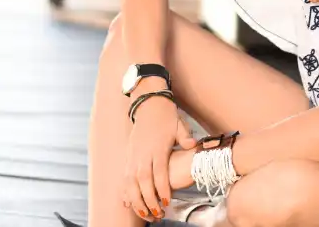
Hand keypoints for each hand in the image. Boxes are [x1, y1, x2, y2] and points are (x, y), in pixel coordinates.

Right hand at [123, 94, 195, 220]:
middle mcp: (142, 154)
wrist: (148, 104)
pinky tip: (129, 204)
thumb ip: (185, 137)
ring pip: (130, 183)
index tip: (166, 201)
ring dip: (136, 200)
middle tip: (156, 214)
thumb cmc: (166, 116)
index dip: (162, 188)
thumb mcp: (179, 125)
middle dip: (149, 199)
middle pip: (143, 181)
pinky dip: (126, 192)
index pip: (159, 172)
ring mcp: (133, 156)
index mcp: (156, 147)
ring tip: (144, 214)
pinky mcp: (128, 157)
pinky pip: (125, 178)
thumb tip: (193, 145)